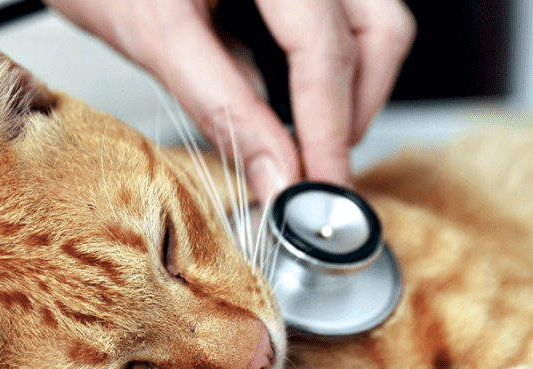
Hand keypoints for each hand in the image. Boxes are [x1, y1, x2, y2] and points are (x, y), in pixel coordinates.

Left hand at [44, 0, 415, 201]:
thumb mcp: (155, 36)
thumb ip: (222, 105)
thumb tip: (276, 172)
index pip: (323, 48)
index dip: (328, 128)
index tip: (323, 187)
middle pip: (378, 30)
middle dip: (355, 107)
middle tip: (320, 166)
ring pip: (374, 23)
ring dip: (354, 87)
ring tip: (312, 137)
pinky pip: (347, 18)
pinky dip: (334, 64)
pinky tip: (300, 97)